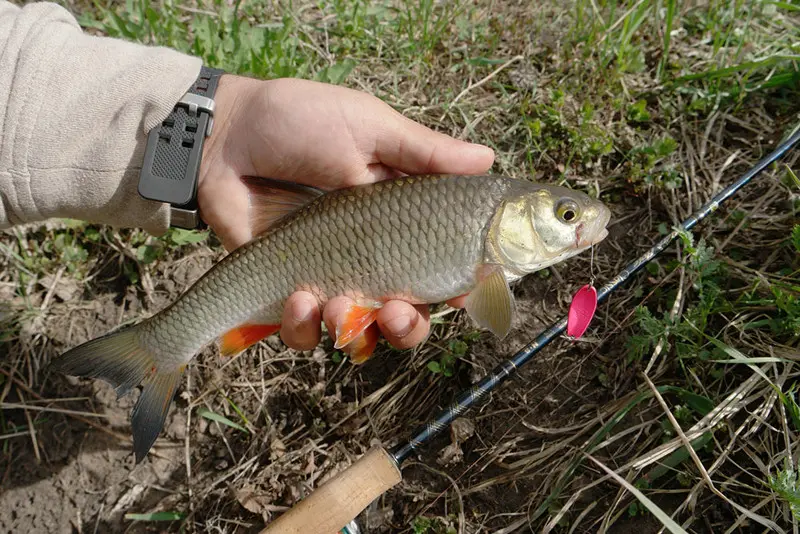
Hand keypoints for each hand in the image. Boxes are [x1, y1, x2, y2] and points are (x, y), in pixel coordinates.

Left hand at [197, 75, 492, 353]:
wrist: (227, 135)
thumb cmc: (301, 121)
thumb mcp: (370, 128)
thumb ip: (425, 153)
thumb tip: (488, 159)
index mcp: (396, 222)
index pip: (438, 268)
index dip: (454, 290)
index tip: (460, 296)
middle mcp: (367, 257)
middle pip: (403, 316)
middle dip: (405, 328)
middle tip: (394, 313)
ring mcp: (325, 276)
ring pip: (356, 335)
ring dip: (356, 334)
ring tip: (339, 306)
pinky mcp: (282, 291)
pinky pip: (303, 332)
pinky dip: (305, 327)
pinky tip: (299, 298)